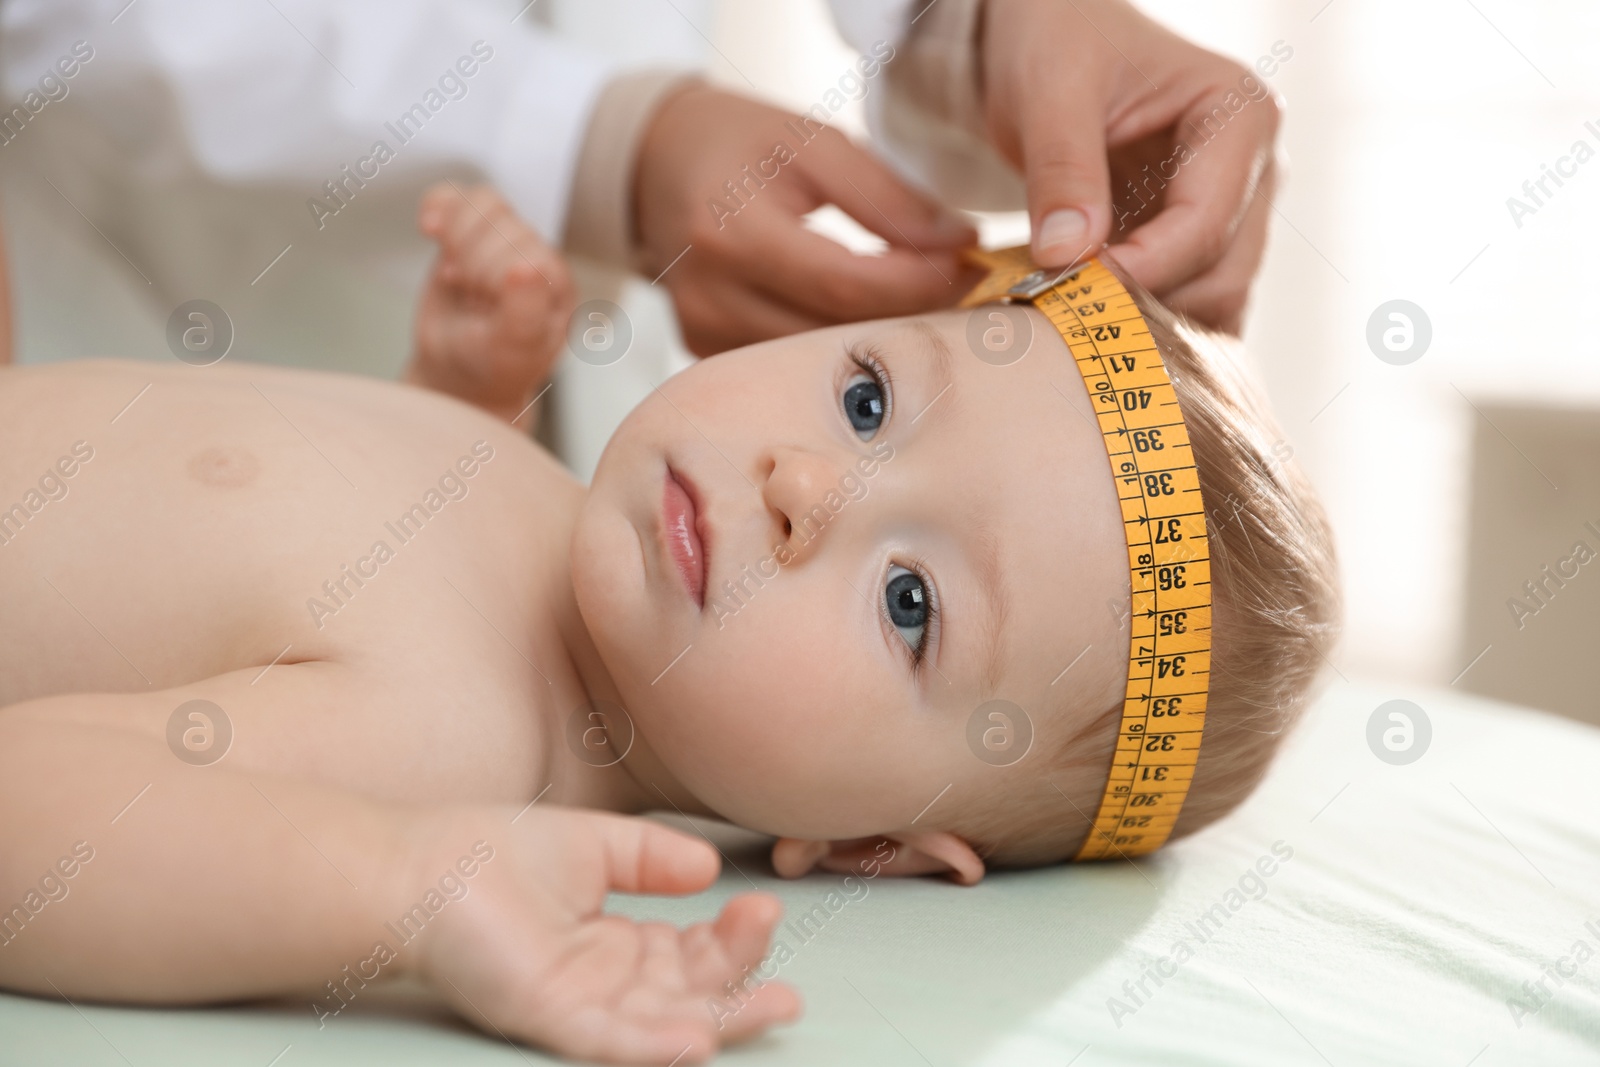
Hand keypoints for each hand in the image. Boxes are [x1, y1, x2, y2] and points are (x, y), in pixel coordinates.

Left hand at [406, 805, 799, 1064]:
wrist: (418, 866)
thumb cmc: (490, 854)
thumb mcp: (594, 846)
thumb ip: (652, 858)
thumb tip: (709, 867)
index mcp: (613, 943)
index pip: (691, 956)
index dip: (734, 941)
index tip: (765, 908)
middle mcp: (602, 982)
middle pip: (689, 997)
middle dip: (743, 991)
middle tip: (789, 984)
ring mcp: (577, 1004)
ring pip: (665, 1026)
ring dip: (722, 1020)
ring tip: (776, 1005)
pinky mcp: (546, 1015)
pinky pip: (610, 1042)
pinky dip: (657, 1045)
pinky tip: (699, 1039)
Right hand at [407, 183, 574, 426]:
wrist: (459, 376)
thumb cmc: (492, 367)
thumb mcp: (512, 350)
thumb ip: (525, 311)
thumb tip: (527, 267)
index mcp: (558, 281)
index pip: (522, 247)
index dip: (489, 273)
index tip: (482, 308)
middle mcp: (538, 255)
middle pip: (500, 221)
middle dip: (470, 262)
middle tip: (471, 299)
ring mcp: (503, 242)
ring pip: (480, 203)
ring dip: (456, 239)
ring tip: (457, 278)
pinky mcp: (469, 235)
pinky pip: (456, 195)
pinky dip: (438, 206)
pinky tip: (429, 231)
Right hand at [634, 83, 980, 355]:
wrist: (656, 164)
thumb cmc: (741, 146)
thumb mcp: (815, 143)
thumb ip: (888, 197)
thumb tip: (957, 246)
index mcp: (731, 230)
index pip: (844, 284)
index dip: (917, 284)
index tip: (971, 266)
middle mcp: (708, 294)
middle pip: (833, 331)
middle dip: (909, 315)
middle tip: (963, 291)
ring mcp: (702, 332)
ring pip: (814, 360)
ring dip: (877, 337)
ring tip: (920, 304)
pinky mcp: (704, 351)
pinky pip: (786, 364)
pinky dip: (833, 346)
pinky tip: (865, 320)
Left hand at [978, 0, 1281, 332]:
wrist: (1054, 40)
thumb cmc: (1059, 42)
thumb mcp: (1050, 91)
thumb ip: (1061, 170)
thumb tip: (1067, 257)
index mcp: (1241, 115)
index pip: (1206, 222)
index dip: (1141, 270)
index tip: (1069, 291)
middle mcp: (1255, 169)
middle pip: (1222, 275)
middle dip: (1146, 306)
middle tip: (1062, 319)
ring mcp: (1235, 211)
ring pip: (1213, 303)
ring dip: (1146, 325)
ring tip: (1070, 322)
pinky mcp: (1201, 244)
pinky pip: (1189, 305)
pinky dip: (1144, 325)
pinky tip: (1088, 325)